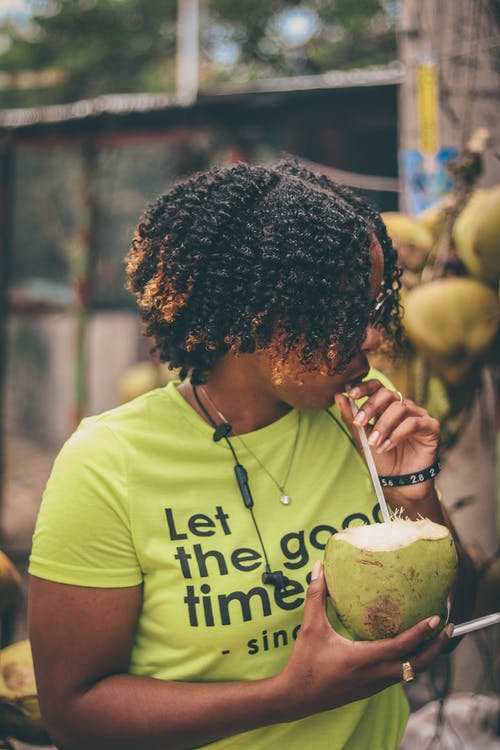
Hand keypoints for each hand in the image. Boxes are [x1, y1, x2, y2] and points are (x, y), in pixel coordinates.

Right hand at [278, 562, 451, 719]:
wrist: (297, 697)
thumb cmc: (305, 661)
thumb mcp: (311, 627)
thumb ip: (316, 596)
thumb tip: (318, 568)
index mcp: (363, 659)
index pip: (401, 646)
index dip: (421, 633)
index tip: (436, 618)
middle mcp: (374, 675)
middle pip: (417, 665)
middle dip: (436, 647)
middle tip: (448, 628)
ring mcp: (374, 685)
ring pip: (410, 672)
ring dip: (426, 656)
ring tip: (435, 637)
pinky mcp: (370, 689)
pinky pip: (399, 676)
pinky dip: (411, 662)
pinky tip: (409, 649)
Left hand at [335, 380, 440, 502]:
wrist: (399, 482)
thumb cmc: (381, 459)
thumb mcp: (362, 438)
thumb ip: (351, 418)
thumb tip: (339, 396)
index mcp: (386, 406)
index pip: (377, 387)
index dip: (364, 387)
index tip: (351, 394)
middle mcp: (403, 406)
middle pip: (388, 394)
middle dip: (370, 407)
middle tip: (359, 423)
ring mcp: (418, 415)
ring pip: (400, 408)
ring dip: (383, 425)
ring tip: (374, 442)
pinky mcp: (431, 427)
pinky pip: (414, 423)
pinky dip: (397, 434)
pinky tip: (386, 446)